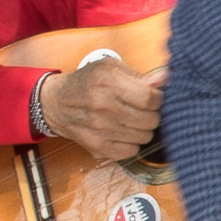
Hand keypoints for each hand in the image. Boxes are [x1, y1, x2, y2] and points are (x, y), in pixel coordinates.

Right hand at [35, 54, 163, 158]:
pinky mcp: (97, 146)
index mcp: (107, 81)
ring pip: (144, 137)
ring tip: (133, 121)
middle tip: (143, 111)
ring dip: (143, 130)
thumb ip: (138, 76)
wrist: (55, 103)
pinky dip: (132, 144)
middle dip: (152, 115)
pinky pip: (131, 152)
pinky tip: (123, 133)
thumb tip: (165, 80)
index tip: (154, 99)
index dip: (158, 100)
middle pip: (150, 120)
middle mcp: (103, 105)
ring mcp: (99, 128)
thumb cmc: (86, 82)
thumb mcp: (109, 68)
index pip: (150, 99)